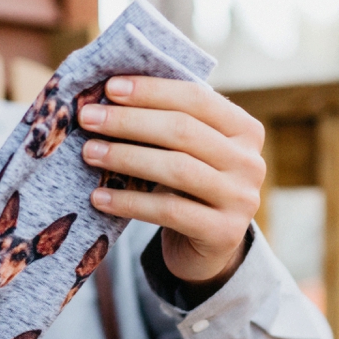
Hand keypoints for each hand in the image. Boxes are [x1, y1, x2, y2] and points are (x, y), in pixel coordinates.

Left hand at [79, 76, 264, 282]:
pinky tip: (98, 197)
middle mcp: (249, 162)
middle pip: (183, 131)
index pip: (196, 98)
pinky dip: (129, 202)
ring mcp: (240, 199)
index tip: (109, 88)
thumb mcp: (186, 153)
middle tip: (88, 118)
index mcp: (244, 130)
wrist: (206, 249)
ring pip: (177, 169)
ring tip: (89, 153)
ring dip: (125, 157)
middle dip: (129, 121)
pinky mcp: (223, 233)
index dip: (151, 91)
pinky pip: (168, 211)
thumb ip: (164, 124)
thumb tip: (108, 96)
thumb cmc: (187, 189)